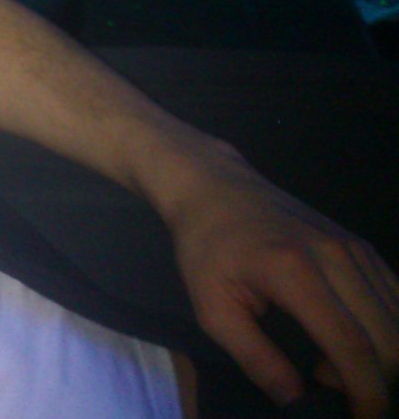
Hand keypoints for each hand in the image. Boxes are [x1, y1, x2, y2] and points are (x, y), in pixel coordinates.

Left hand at [158, 145, 398, 418]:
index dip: (368, 394)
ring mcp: (357, 249)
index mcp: (295, 271)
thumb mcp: (212, 309)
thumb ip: (256, 359)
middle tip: (324, 384)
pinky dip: (385, 334)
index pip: (353, 346)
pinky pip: (397, 302)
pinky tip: (344, 338)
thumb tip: (298, 403)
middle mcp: (338, 256)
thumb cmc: (206, 247)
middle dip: (375, 382)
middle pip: (391, 340)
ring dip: (381, 359)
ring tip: (328, 361)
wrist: (215, 187)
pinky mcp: (365, 249)